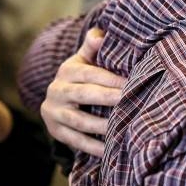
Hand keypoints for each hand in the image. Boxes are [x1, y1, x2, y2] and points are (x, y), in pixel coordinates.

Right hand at [40, 28, 123, 156]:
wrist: (58, 100)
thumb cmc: (83, 77)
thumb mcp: (85, 60)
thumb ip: (93, 46)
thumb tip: (100, 34)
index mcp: (66, 71)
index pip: (89, 73)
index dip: (111, 78)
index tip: (131, 82)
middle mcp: (56, 90)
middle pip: (84, 95)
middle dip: (108, 98)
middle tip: (130, 101)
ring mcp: (53, 112)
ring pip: (80, 120)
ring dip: (102, 125)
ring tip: (123, 127)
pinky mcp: (55, 131)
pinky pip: (76, 141)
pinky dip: (93, 147)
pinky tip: (110, 150)